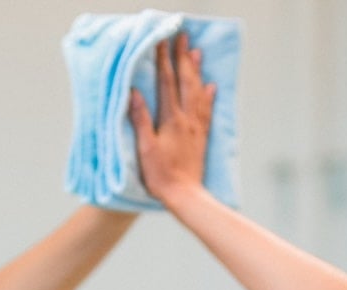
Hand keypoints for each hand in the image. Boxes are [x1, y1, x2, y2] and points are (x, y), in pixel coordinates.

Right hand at [129, 32, 217, 205]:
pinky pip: (206, 111)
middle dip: (183, 57)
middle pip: (185, 81)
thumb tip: (135, 93)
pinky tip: (211, 87)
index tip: (161, 40)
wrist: (186, 195)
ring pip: (198, 92)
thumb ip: (141, 119)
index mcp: (171, 119)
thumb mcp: (145, 147)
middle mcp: (187, 118)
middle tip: (183, 37)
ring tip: (197, 53)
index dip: (163, 60)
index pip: (166, 82)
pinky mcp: (201, 137)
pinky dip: (208, 97)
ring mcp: (196, 127)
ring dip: (196, 71)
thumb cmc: (161, 174)